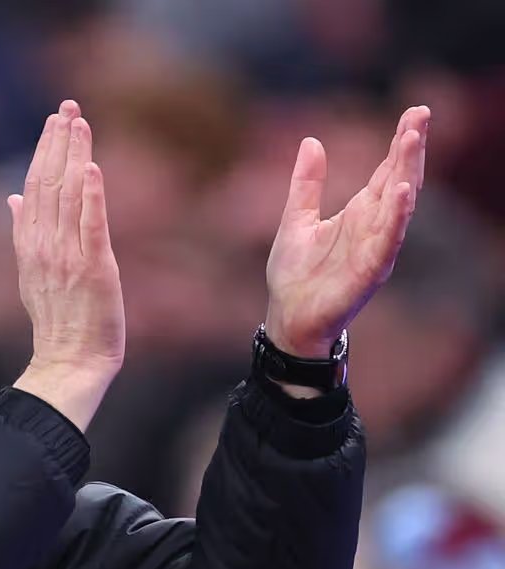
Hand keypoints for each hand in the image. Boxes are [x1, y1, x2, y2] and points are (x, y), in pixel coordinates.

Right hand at [8, 100, 123, 430]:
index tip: (56, 120)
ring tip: (79, 122)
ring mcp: (67, 257)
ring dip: (73, 156)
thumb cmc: (58, 322)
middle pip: (47, 183)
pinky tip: (91, 168)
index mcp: (30, 245)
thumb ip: (23, 232)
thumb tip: (12, 198)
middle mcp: (44, 246)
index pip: (34, 187)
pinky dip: (90, 196)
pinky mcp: (93, 269)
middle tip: (67, 107)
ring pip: (67, 196)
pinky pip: (90, 226)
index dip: (45, 151)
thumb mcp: (32, 273)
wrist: (68, 361)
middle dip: (58, 142)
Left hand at [264, 106, 429, 357]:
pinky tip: (404, 192)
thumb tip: (311, 142)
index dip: (401, 142)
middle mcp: (374, 226)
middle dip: (410, 148)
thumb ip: (307, 183)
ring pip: (399, 205)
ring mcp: (375, 248)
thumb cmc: (296, 273)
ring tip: (412, 140)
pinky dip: (397, 217)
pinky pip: (388, 240)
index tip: (415, 112)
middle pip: (399, 179)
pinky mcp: (370, 270)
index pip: (386, 170)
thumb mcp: (296, 218)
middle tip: (420, 115)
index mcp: (359, 213)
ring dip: (407, 172)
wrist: (288, 316)